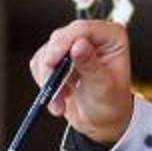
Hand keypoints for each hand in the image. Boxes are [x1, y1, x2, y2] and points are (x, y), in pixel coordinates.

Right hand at [29, 19, 137, 146]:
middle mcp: (93, 37)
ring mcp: (73, 45)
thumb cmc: (110, 104)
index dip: (63, 43)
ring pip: (47, 51)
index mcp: (112, 37)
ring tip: (61, 100)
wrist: (101, 120)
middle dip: (53, 65)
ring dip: (49, 79)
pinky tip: (58, 96)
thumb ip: (91, 66)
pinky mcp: (58, 56)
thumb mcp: (103, 88)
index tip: (52, 62)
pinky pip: (40, 63)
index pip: (82, 30)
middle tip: (52, 86)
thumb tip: (79, 46)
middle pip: (61, 38)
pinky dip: (45, 82)